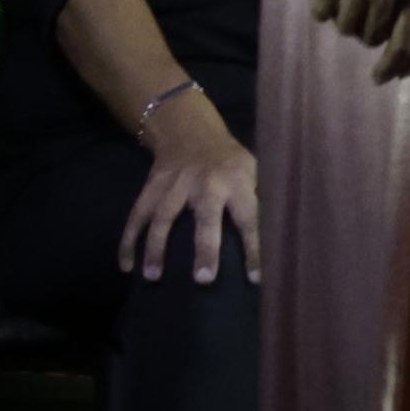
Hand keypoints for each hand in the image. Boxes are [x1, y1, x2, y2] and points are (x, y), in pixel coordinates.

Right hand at [121, 92, 262, 284]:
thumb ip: (262, 198)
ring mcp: (175, 185)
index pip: (250, 219)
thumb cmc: (230, 161)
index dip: (254, 248)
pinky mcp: (151, 187)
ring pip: (162, 217)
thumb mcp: (254, 170)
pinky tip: (126, 266)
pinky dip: (128, 241)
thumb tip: (283, 236)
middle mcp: (206, 183)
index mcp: (237, 181)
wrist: (190, 131)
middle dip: (205, 248)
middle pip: (206, 218)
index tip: (255, 278)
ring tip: (153, 277)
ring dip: (156, 248)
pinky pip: (136, 215)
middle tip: (203, 280)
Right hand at [312, 0, 409, 82]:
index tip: (379, 78)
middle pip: (370, 35)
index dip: (392, 64)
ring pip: (345, 25)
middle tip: (360, 12)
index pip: (407, 39)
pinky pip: (322, 8)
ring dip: (342, 19)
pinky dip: (322, 8)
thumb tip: (395, 33)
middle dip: (363, 30)